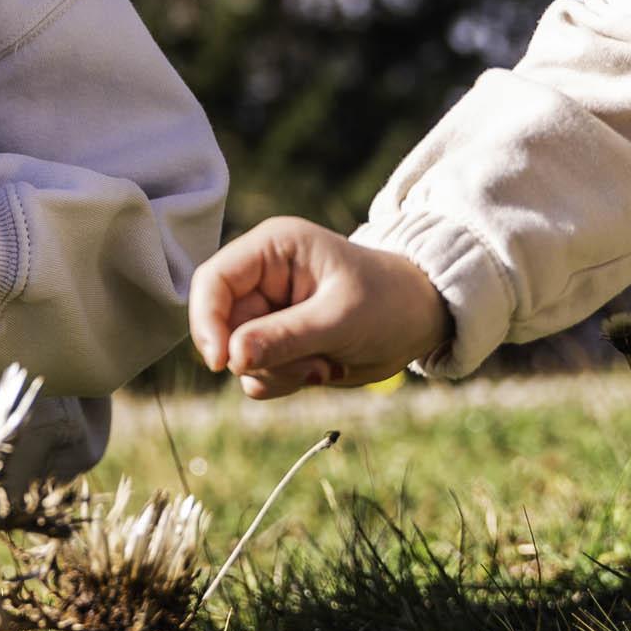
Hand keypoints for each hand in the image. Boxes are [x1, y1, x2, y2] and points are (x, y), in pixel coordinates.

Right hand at [190, 218, 447, 399]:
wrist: (422, 322)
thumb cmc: (389, 303)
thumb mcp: (341, 319)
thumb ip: (285, 337)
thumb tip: (232, 358)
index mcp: (272, 248)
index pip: (213, 280)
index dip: (208, 321)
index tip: (221, 363)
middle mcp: (261, 277)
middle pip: (224, 326)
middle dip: (261, 357)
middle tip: (314, 367)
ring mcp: (267, 311)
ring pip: (239, 357)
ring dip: (278, 373)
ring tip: (326, 364)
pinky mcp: (276, 342)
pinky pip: (257, 374)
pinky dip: (285, 382)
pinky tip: (324, 369)